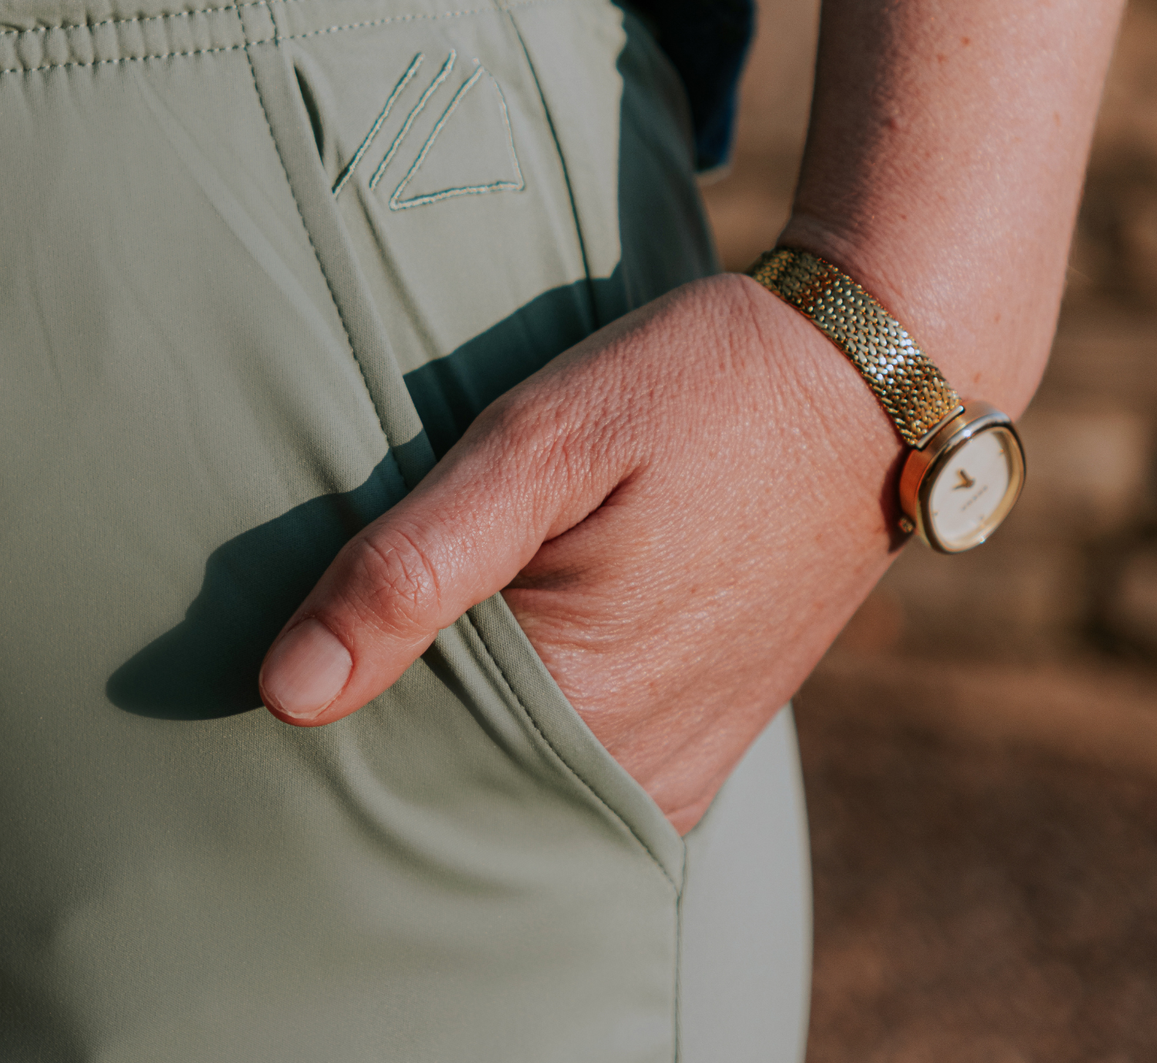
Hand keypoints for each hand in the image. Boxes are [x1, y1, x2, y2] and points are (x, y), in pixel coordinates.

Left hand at [258, 272, 902, 833]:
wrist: (868, 381)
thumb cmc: (699, 391)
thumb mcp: (540, 443)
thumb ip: (412, 567)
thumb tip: (288, 689)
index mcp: (579, 707)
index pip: (393, 754)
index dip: (331, 689)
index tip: (291, 629)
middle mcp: (633, 771)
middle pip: (453, 776)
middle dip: (392, 709)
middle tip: (356, 609)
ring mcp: (679, 764)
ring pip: (516, 773)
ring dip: (461, 711)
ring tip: (430, 620)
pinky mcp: (708, 738)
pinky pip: (584, 762)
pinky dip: (531, 716)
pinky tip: (508, 645)